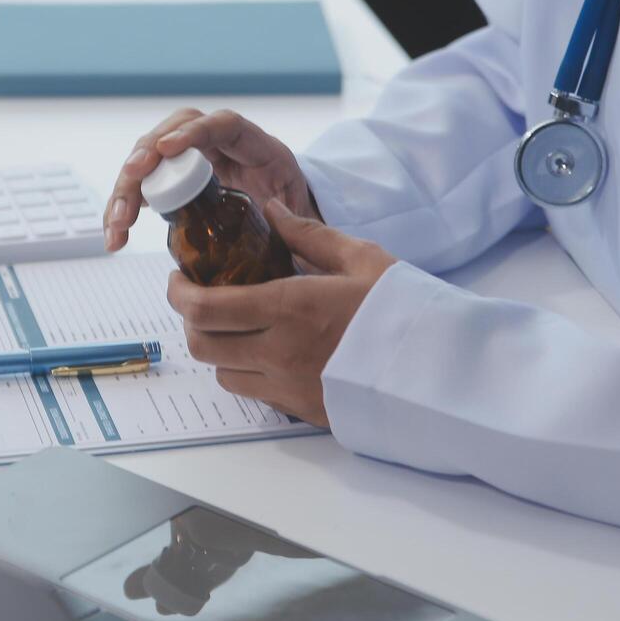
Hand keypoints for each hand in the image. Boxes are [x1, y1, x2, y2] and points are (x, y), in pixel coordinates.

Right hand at [103, 108, 318, 251]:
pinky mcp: (174, 177)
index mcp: (257, 146)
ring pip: (148, 160)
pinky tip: (115, 233)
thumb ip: (295, 217)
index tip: (165, 150)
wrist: (285, 210)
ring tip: (116, 226)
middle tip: (130, 201)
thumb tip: (277, 221)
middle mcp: (217, 144)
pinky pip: (144, 184)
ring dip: (125, 192)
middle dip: (142, 166)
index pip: (223, 125)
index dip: (193, 133)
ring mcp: (191, 157)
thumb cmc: (292, 208)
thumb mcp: (301, 212)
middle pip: (170, 138)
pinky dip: (126, 207)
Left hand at [166, 199, 395, 426]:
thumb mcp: (362, 258)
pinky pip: (255, 393)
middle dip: (191, 321)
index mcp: (289, 307)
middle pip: (201, 345)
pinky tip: (268, 351)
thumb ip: (308, 234)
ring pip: (223, 373)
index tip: (180, 279)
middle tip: (201, 299)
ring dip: (219, 349)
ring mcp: (289, 387)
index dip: (178, 294)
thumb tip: (271, 209)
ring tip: (237, 326)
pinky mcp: (303, 411)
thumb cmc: (404, 309)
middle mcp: (279, 352)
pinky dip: (247, 372)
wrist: (441, 369)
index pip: (203, 308)